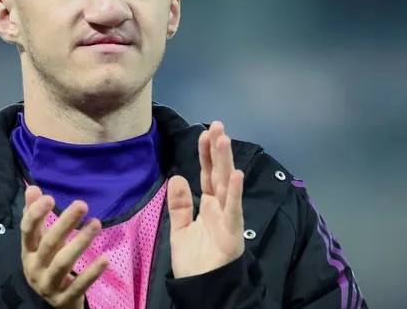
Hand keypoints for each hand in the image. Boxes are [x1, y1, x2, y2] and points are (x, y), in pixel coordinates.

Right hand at [20, 186, 108, 307]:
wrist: (55, 301)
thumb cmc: (48, 262)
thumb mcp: (39, 241)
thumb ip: (35, 215)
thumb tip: (32, 187)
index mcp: (28, 251)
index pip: (27, 230)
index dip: (36, 214)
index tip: (50, 198)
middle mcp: (34, 268)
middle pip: (49, 244)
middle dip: (65, 223)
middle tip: (82, 204)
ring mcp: (48, 285)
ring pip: (63, 263)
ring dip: (80, 242)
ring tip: (96, 223)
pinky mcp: (64, 299)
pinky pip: (79, 285)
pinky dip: (91, 273)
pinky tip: (105, 258)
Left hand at [167, 121, 244, 277]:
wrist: (201, 288)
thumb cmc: (194, 261)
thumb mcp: (180, 229)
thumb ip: (179, 205)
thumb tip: (178, 177)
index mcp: (208, 205)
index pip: (207, 173)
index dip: (206, 154)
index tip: (205, 132)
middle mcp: (220, 207)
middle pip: (218, 173)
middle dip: (218, 150)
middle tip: (218, 126)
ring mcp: (228, 217)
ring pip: (227, 185)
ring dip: (226, 162)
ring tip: (224, 139)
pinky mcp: (232, 232)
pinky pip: (233, 209)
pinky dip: (234, 192)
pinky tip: (236, 174)